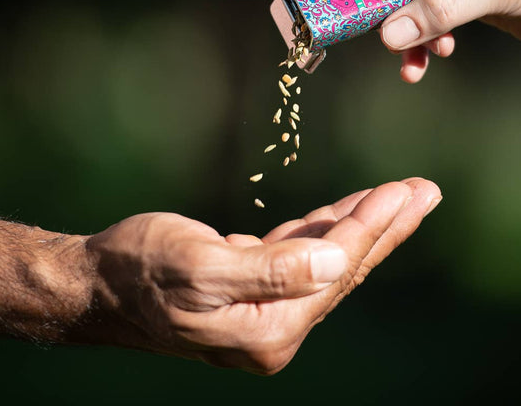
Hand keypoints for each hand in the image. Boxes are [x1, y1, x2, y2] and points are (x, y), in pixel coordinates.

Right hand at [81, 177, 440, 373]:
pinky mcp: (253, 292)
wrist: (94, 286)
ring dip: (364, 225)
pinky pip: (302, 256)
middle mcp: (274, 330)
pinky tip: (351, 210)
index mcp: (268, 331)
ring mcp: (265, 314)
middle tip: (426, 191)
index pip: (334, 271)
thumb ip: (270, 270)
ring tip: (404, 195)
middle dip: (385, 227)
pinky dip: (326, 229)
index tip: (405, 190)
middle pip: (344, 270)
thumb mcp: (200, 266)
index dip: (370, 227)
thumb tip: (336, 264)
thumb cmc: (138, 270)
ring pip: (328, 261)